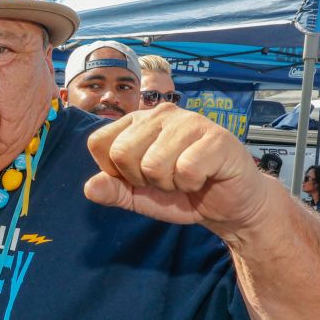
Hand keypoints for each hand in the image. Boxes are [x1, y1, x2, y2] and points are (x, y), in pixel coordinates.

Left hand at [84, 103, 272, 237]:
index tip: (140, 177)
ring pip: (153, 164)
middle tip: (167, 179)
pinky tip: (203, 177)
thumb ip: (113, 191)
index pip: (99, 143)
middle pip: (122, 153)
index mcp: (136, 122)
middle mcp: (159, 114)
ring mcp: (188, 121)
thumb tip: (89, 188)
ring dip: (170, 183)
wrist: (230, 205)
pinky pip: (185, 169)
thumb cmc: (184, 194)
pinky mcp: (215, 136)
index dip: (116, 171)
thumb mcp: (139, 197)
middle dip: (142, 180)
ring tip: (186, 178)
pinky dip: (192, 184)